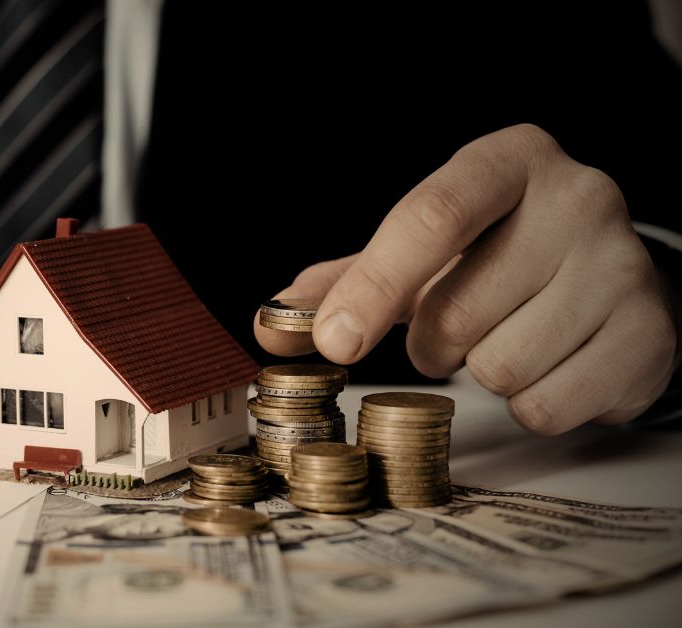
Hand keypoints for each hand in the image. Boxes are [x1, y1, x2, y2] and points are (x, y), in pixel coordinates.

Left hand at [256, 124, 677, 434]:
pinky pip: (546, 405)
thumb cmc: (500, 258)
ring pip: (499, 368)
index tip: (333, 342)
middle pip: (455, 313)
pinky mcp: (650, 334)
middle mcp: (578, 198)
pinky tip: (551, 364)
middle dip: (433, 344)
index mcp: (508, 162)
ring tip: (510, 337)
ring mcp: (624, 264)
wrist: (613, 280)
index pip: (430, 217)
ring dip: (482, 374)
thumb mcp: (423, 251)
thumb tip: (270, 321)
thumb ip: (344, 281)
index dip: (372, 287)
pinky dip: (530, 403)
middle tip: (457, 328)